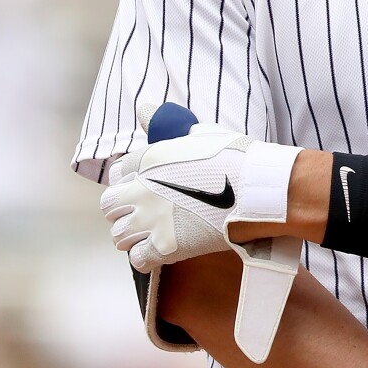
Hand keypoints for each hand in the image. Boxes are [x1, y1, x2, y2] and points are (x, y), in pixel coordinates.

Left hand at [100, 103, 300, 272]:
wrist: (257, 189)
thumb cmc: (236, 158)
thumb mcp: (200, 133)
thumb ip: (167, 126)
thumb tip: (144, 109)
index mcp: (148, 158)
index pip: (118, 173)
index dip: (129, 181)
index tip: (142, 187)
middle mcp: (141, 189)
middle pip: (110, 206)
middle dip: (124, 209)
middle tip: (144, 213)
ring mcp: (151, 220)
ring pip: (118, 235)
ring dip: (132, 235)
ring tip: (151, 234)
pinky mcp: (164, 246)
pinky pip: (137, 258)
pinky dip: (146, 256)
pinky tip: (161, 250)